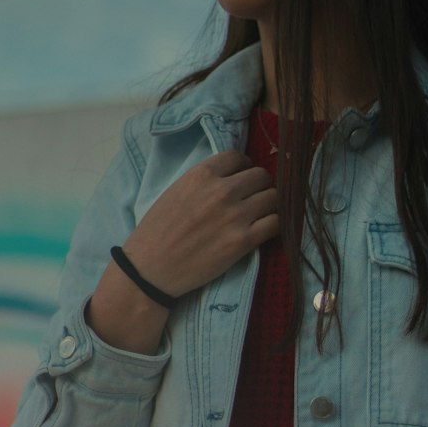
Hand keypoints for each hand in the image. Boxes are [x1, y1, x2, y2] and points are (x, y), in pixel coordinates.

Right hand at [126, 150, 279, 297]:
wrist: (151, 269)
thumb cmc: (157, 231)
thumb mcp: (176, 191)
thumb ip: (204, 181)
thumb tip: (231, 176)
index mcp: (202, 174)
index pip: (239, 157)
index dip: (242, 168)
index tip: (241, 179)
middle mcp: (222, 190)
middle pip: (261, 176)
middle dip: (259, 186)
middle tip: (252, 199)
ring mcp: (236, 216)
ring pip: (274, 197)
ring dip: (268, 205)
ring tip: (259, 215)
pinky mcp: (244, 241)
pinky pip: (276, 223)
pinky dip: (274, 225)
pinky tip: (264, 230)